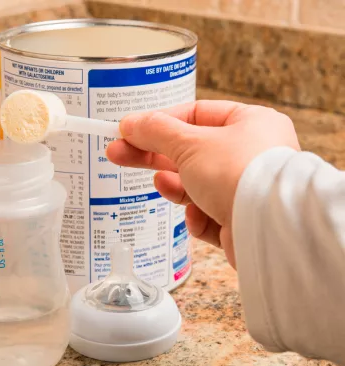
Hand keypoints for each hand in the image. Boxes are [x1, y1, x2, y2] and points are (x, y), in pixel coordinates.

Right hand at [106, 100, 299, 267]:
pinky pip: (209, 213)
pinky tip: (198, 215)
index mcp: (249, 123)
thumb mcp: (189, 143)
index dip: (160, 122)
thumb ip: (156, 131)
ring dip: (176, 186)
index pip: (196, 114)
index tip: (130, 130)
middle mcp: (251, 154)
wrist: (269, 230)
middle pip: (190, 150)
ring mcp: (246, 189)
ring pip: (197, 184)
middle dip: (153, 154)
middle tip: (118, 153)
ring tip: (160, 184)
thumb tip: (129, 122)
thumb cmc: (238, 172)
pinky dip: (198, 215)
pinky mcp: (241, 220)